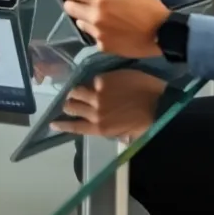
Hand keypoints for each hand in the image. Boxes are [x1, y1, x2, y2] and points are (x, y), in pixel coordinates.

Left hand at [49, 0, 170, 57]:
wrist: (162, 34)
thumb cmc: (150, 8)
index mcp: (101, 0)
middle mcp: (95, 17)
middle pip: (70, 9)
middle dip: (72, 3)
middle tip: (81, 1)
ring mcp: (98, 33)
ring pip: (80, 23)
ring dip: (85, 17)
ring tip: (100, 16)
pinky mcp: (103, 46)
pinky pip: (93, 36)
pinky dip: (97, 31)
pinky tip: (110, 29)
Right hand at [50, 70, 167, 139]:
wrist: (160, 102)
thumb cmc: (148, 122)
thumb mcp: (129, 135)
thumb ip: (115, 133)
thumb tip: (109, 131)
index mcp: (101, 128)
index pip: (74, 127)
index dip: (62, 125)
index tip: (53, 123)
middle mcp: (95, 112)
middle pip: (71, 107)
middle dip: (69, 105)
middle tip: (71, 102)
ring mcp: (98, 94)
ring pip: (76, 91)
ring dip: (75, 91)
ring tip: (79, 90)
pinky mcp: (104, 80)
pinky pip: (91, 80)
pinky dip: (92, 81)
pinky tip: (98, 81)